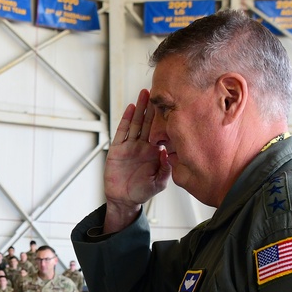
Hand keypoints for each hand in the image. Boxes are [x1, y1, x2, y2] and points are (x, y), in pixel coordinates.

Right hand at [103, 89, 171, 233]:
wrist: (124, 200)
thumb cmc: (142, 192)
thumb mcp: (158, 183)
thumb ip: (164, 169)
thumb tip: (166, 153)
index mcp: (155, 152)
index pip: (162, 131)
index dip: (166, 118)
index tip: (173, 105)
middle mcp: (143, 146)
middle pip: (149, 122)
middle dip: (154, 107)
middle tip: (159, 90)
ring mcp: (130, 146)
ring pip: (137, 123)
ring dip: (141, 108)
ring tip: (145, 93)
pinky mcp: (118, 149)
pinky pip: (122, 132)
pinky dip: (126, 119)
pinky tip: (131, 108)